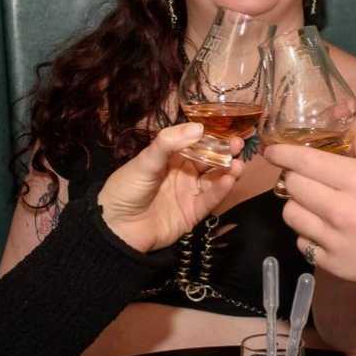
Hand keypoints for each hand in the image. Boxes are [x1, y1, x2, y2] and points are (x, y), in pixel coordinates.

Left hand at [98, 122, 243, 252]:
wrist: (116, 227)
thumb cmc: (126, 188)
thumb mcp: (145, 160)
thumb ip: (169, 143)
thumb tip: (199, 127)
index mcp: (170, 157)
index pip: (196, 143)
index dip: (212, 137)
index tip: (227, 129)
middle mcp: (183, 173)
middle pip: (210, 160)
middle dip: (225, 152)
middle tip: (239, 144)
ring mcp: (189, 193)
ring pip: (214, 179)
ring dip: (228, 171)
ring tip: (238, 164)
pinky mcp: (193, 213)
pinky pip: (210, 199)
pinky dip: (221, 190)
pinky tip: (230, 180)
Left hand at [268, 110, 355, 293]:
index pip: (304, 161)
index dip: (282, 153)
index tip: (272, 150)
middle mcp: (339, 210)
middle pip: (293, 186)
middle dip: (294, 177)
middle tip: (304, 177)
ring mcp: (333, 240)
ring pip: (291, 215)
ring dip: (298, 206)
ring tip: (312, 205)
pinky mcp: (332, 265)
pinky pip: (303, 243)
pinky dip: (308, 234)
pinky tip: (324, 231)